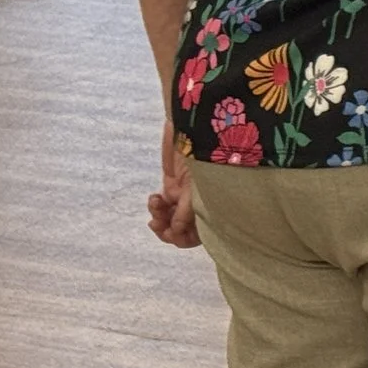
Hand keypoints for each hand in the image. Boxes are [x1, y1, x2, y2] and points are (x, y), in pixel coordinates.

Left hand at [148, 128, 199, 249]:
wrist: (196, 130)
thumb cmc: (205, 156)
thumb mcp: (198, 187)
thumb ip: (187, 212)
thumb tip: (175, 231)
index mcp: (213, 205)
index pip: (200, 234)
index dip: (184, 238)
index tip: (171, 232)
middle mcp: (199, 204)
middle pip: (182, 229)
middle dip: (167, 229)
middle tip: (156, 224)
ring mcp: (185, 195)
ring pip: (169, 218)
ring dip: (159, 217)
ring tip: (155, 204)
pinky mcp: (173, 184)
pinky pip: (162, 204)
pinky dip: (155, 205)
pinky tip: (154, 198)